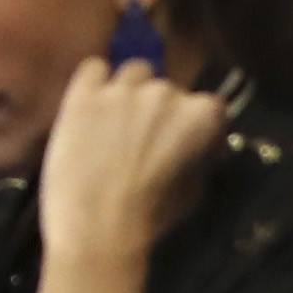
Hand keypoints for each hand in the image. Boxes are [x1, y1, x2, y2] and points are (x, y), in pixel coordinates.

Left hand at [32, 57, 231, 292]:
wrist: (97, 224)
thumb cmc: (152, 215)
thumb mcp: (195, 189)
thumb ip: (201, 156)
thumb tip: (201, 147)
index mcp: (202, 116)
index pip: (209, 104)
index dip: (197, 123)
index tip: (186, 139)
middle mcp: (165, 93)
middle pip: (166, 88)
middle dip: (159, 108)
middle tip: (144, 134)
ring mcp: (122, 90)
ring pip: (132, 72)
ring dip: (129, 89)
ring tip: (115, 118)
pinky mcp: (83, 93)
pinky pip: (93, 68)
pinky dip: (94, 81)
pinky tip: (90, 102)